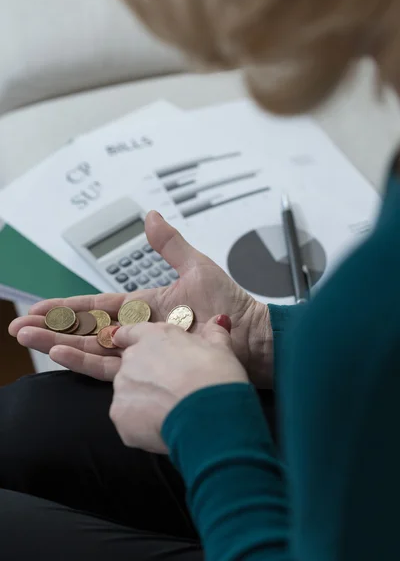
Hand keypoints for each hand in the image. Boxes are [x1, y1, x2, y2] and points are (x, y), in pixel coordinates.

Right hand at [9, 211, 271, 385]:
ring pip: (91, 348)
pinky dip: (85, 360)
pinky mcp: (148, 367)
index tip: (40, 308)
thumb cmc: (228, 303)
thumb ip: (169, 245)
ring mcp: (141, 350)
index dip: (66, 308)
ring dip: (58, 343)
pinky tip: (62, 355)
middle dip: (51, 328)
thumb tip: (151, 217)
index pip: (96, 307)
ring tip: (29, 339)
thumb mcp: (196, 266)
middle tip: (19, 328)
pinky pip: (111, 366)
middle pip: (85, 330)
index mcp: (142, 307)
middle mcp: (137, 331)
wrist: (248, 336)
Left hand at [110, 316, 248, 453]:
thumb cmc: (216, 378)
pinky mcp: (119, 413)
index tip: (138, 350)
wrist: (208, 415)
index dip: (133, 341)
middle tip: (171, 389)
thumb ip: (214, 335)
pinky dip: (141, 424)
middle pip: (131, 365)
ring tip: (170, 411)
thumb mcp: (222, 350)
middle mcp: (133, 357)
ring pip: (129, 393)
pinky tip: (163, 427)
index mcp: (155, 336)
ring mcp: (123, 386)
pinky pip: (127, 418)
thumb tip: (220, 322)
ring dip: (143, 400)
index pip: (131, 333)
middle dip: (146, 376)